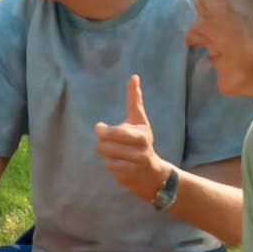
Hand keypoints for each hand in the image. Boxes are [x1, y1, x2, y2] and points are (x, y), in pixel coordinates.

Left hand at [94, 74, 171, 200]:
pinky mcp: (128, 175)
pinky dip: (110, 164)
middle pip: (106, 142)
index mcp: (141, 133)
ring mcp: (135, 163)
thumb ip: (135, 100)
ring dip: (105, 153)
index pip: (118, 132)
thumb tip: (134, 76)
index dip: (106, 131)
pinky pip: (108, 166)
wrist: (152, 173)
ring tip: (114, 152)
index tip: (100, 127)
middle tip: (105, 140)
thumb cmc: (141, 141)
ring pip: (105, 154)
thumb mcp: (139, 121)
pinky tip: (120, 164)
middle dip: (102, 140)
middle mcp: (141, 148)